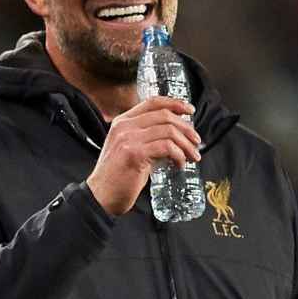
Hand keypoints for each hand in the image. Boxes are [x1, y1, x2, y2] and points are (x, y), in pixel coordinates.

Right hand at [86, 96, 199, 215]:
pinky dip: (179, 155)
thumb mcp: (131, 149)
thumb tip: (176, 138)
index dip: (175, 103)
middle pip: (165, 115)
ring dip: (186, 145)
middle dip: (186, 128)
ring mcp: (128, 138)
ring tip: (192, 156)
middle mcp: (124, 126)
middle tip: (196, 142)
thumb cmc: (118, 176)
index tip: (190, 111)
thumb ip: (148, 139)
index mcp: (123, 122)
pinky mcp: (134, 153)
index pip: (152, 102)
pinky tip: (179, 164)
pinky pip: (166, 147)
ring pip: (169, 131)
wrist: (101, 196)